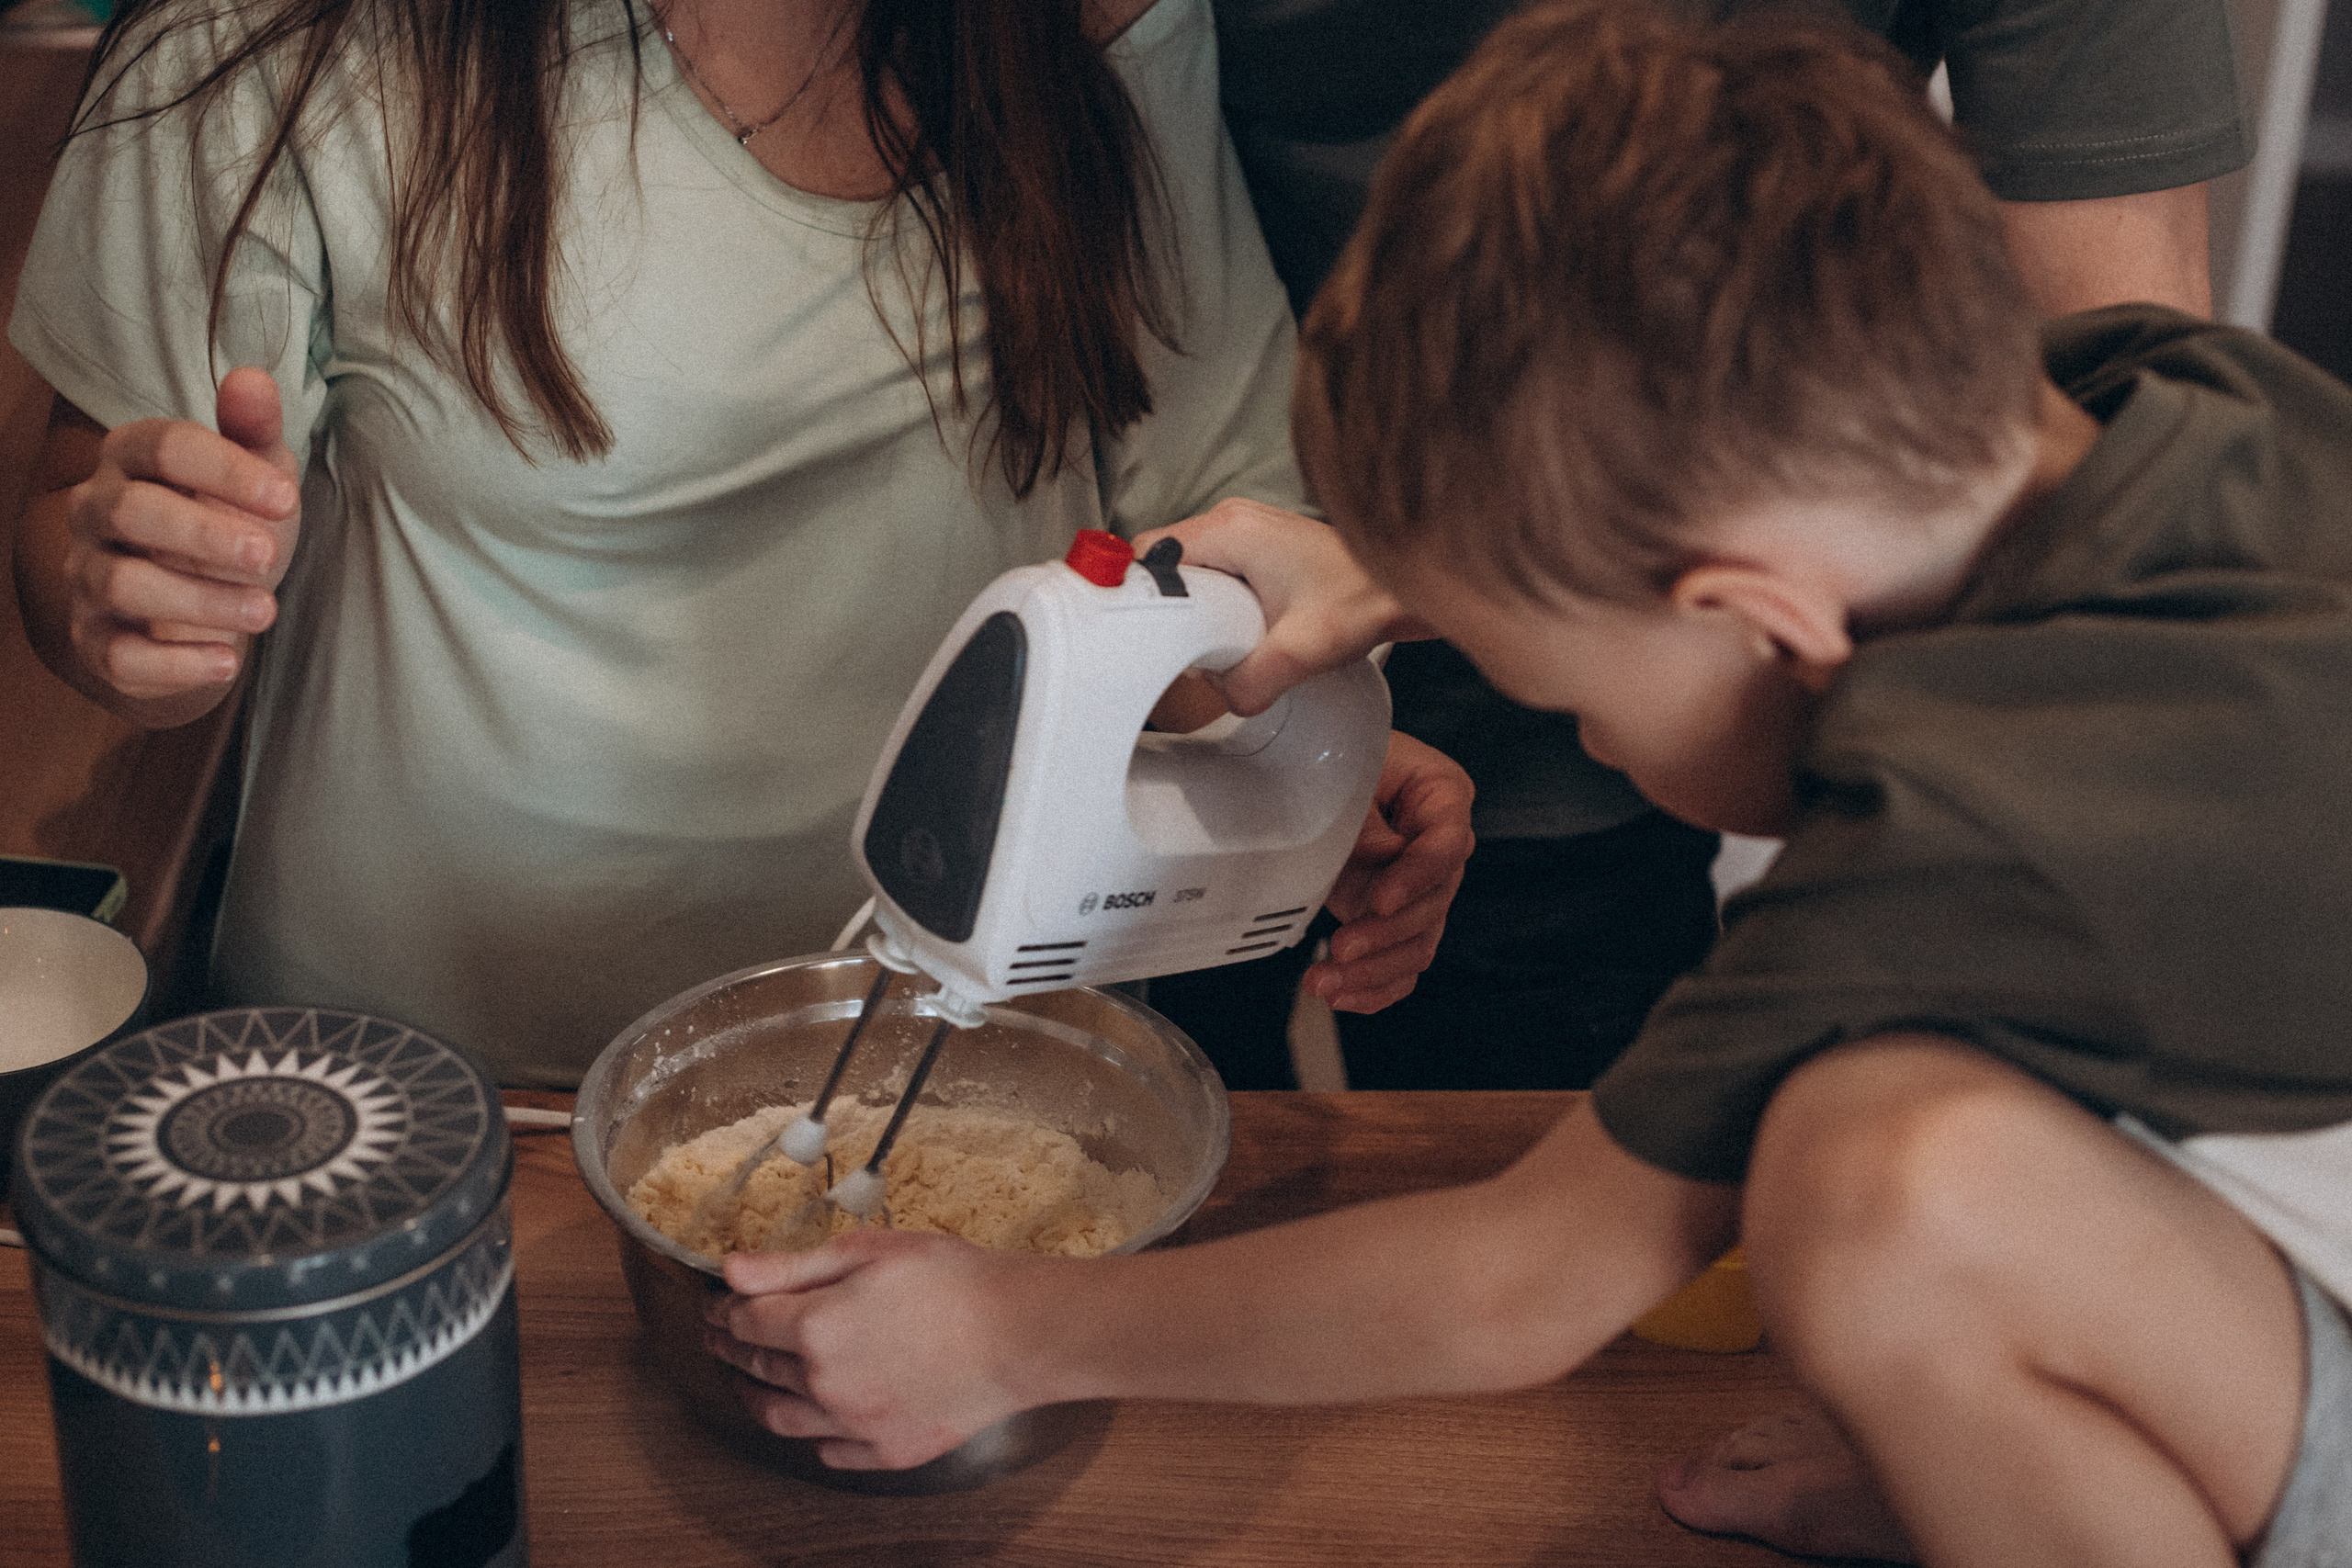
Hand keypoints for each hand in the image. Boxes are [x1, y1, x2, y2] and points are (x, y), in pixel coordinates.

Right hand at [60, 367, 299, 702]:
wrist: (206, 608)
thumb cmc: (231, 525)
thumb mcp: (255, 476)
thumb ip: (253, 431)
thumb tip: (252, 378)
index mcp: (132, 457)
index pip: (166, 445)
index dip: (227, 470)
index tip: (286, 498)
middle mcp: (96, 511)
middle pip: (131, 511)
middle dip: (205, 533)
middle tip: (269, 556)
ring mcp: (89, 576)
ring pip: (123, 583)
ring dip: (201, 599)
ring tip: (266, 610)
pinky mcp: (97, 640)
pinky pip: (119, 655)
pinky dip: (176, 663)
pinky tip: (229, 658)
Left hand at [704, 1232, 1039, 1470]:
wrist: (1018, 1332)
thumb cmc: (952, 1280)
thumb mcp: (868, 1252)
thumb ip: (793, 1266)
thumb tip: (731, 1271)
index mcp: (814, 1328)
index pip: (746, 1321)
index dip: (723, 1311)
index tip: (715, 1305)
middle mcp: (824, 1384)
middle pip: (758, 1368)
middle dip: (732, 1349)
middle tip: (721, 1338)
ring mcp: (854, 1424)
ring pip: (782, 1418)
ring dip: (755, 1397)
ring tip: (748, 1384)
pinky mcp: (886, 1450)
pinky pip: (830, 1449)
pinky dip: (814, 1433)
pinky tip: (815, 1419)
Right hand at [1135, 498, 1430, 716]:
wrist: (1405, 584)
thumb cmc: (1362, 599)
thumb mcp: (1301, 651)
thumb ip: (1251, 682)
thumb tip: (1225, 699)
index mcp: (1229, 530)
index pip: (1147, 552)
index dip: (1135, 593)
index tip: (1137, 632)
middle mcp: (1231, 520)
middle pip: (1164, 562)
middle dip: (1167, 608)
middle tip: (1180, 649)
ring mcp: (1246, 530)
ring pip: (1191, 570)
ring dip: (1195, 610)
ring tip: (1213, 644)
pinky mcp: (1260, 547)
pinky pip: (1216, 573)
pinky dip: (1217, 605)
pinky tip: (1236, 633)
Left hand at [1308, 732, 1473, 1012]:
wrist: (1317, 775)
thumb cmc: (1336, 760)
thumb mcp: (1347, 776)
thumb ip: (1367, 819)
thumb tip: (1382, 859)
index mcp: (1444, 796)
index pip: (1446, 846)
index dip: (1416, 878)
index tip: (1379, 901)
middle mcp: (1442, 848)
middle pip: (1434, 904)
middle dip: (1386, 934)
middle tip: (1341, 947)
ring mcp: (1422, 889)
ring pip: (1418, 944)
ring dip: (1373, 971)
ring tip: (1324, 982)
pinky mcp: (1398, 920)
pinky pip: (1400, 965)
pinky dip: (1373, 987)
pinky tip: (1340, 996)